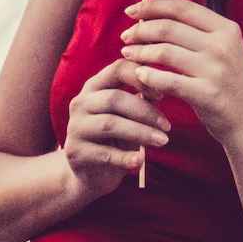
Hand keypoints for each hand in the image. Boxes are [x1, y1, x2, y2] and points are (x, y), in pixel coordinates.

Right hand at [61, 61, 171, 197]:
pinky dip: (125, 157)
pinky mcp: (75, 152)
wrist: (92, 172)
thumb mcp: (130, 116)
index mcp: (94, 86)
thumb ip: (144, 99)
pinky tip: (140, 161)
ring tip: (162, 141)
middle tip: (167, 126)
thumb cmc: (117, 137)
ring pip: (110, 124)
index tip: (164, 94)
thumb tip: (167, 84)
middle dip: (145, 111)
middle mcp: (81, 103)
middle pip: (114, 99)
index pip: (118, 69)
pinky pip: (104, 153)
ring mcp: (75, 127)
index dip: (142, 78)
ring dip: (140, 133)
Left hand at [120, 0, 242, 144]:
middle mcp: (222, 45)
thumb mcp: (224, 50)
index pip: (182, 8)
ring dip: (140, 53)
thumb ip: (197, 33)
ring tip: (127, 55)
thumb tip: (155, 17)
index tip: (130, 11)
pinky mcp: (207, 93)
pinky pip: (167, 81)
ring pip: (164, 52)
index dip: (152, 6)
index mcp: (227, 29)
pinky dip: (148, 76)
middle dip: (140, 31)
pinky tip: (139, 75)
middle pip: (169, 28)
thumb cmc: (228, 83)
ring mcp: (216, 69)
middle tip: (125, 38)